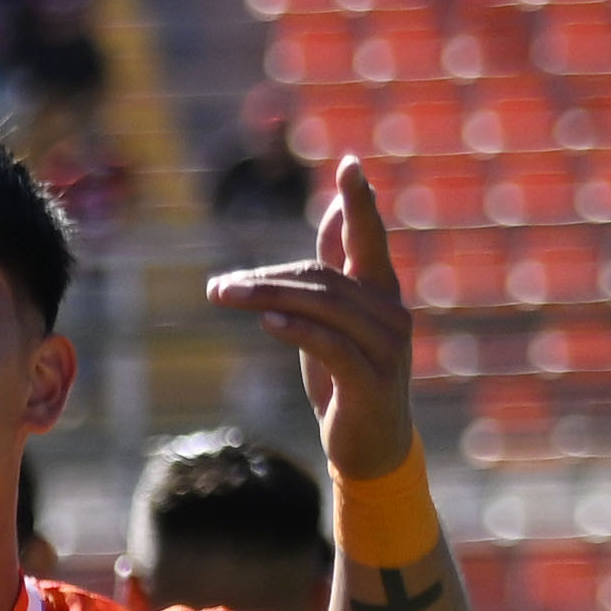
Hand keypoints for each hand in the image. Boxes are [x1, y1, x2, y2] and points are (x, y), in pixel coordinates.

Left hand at [205, 151, 424, 481]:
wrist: (371, 446)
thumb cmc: (348, 377)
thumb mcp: (335, 321)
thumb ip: (334, 270)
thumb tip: (334, 213)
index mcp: (382, 295)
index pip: (370, 240)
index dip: (361, 204)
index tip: (349, 164)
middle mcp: (391, 314)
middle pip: (325, 278)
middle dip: (269, 279)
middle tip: (218, 288)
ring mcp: (388, 348)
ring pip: (325, 307)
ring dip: (269, 299)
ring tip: (225, 298)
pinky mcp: (372, 381)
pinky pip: (332, 346)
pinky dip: (298, 330)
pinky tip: (267, 322)